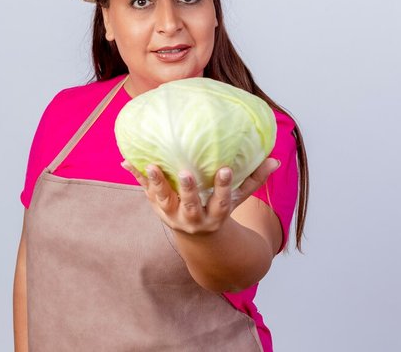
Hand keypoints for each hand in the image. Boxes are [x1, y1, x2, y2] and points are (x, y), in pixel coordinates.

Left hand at [121, 158, 279, 234]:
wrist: (198, 240)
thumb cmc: (220, 211)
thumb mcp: (239, 200)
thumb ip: (254, 180)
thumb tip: (275, 160)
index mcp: (215, 217)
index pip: (221, 202)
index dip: (223, 187)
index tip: (224, 169)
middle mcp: (193, 219)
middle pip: (190, 206)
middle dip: (188, 190)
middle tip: (185, 172)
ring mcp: (173, 216)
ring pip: (164, 201)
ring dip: (156, 183)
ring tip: (151, 165)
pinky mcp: (158, 208)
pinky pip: (147, 192)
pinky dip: (137, 177)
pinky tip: (126, 160)